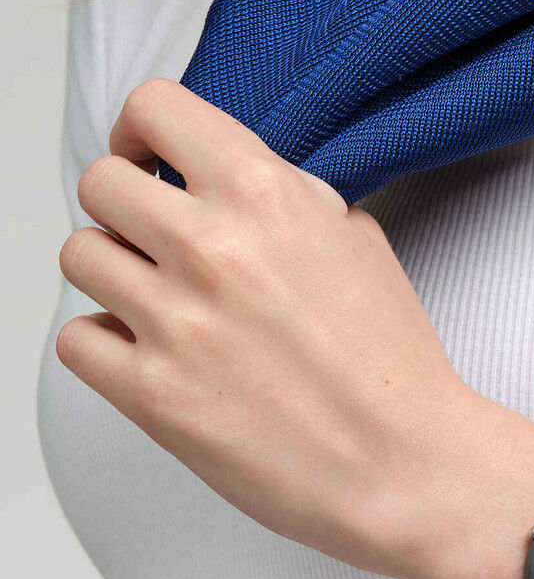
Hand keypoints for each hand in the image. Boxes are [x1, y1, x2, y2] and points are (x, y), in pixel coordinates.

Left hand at [56, 80, 533, 578]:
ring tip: (165, 315)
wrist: (411, 468)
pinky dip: (108, 348)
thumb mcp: (363, 249)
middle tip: (161, 254)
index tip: (150, 165)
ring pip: (81, 259)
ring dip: (118, 281)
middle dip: (127, 216)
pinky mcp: (154, 394)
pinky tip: (156, 361)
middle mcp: (213, 249)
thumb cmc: (397, 373)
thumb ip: (290, 205)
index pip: (155, 110)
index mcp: (268, 198)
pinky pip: (78, 341)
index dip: (140, 137)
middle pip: (101, 187)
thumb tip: (237, 193)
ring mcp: (176, 322)